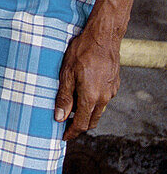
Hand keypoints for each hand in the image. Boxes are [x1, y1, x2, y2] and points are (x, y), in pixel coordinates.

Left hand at [54, 21, 120, 141]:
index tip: (63, 136)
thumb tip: (59, 117)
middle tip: (66, 123)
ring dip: (86, 113)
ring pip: (99, 110)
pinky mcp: (114, 84)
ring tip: (73, 107)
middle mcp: (104, 98)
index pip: (81, 124)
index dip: (71, 132)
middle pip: (91, 120)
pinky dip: (94, 101)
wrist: (103, 36)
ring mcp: (111, 91)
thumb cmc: (82, 51)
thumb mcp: (67, 73)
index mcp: (91, 98)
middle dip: (79, 125)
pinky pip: (104, 99)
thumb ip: (64, 97)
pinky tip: (84, 91)